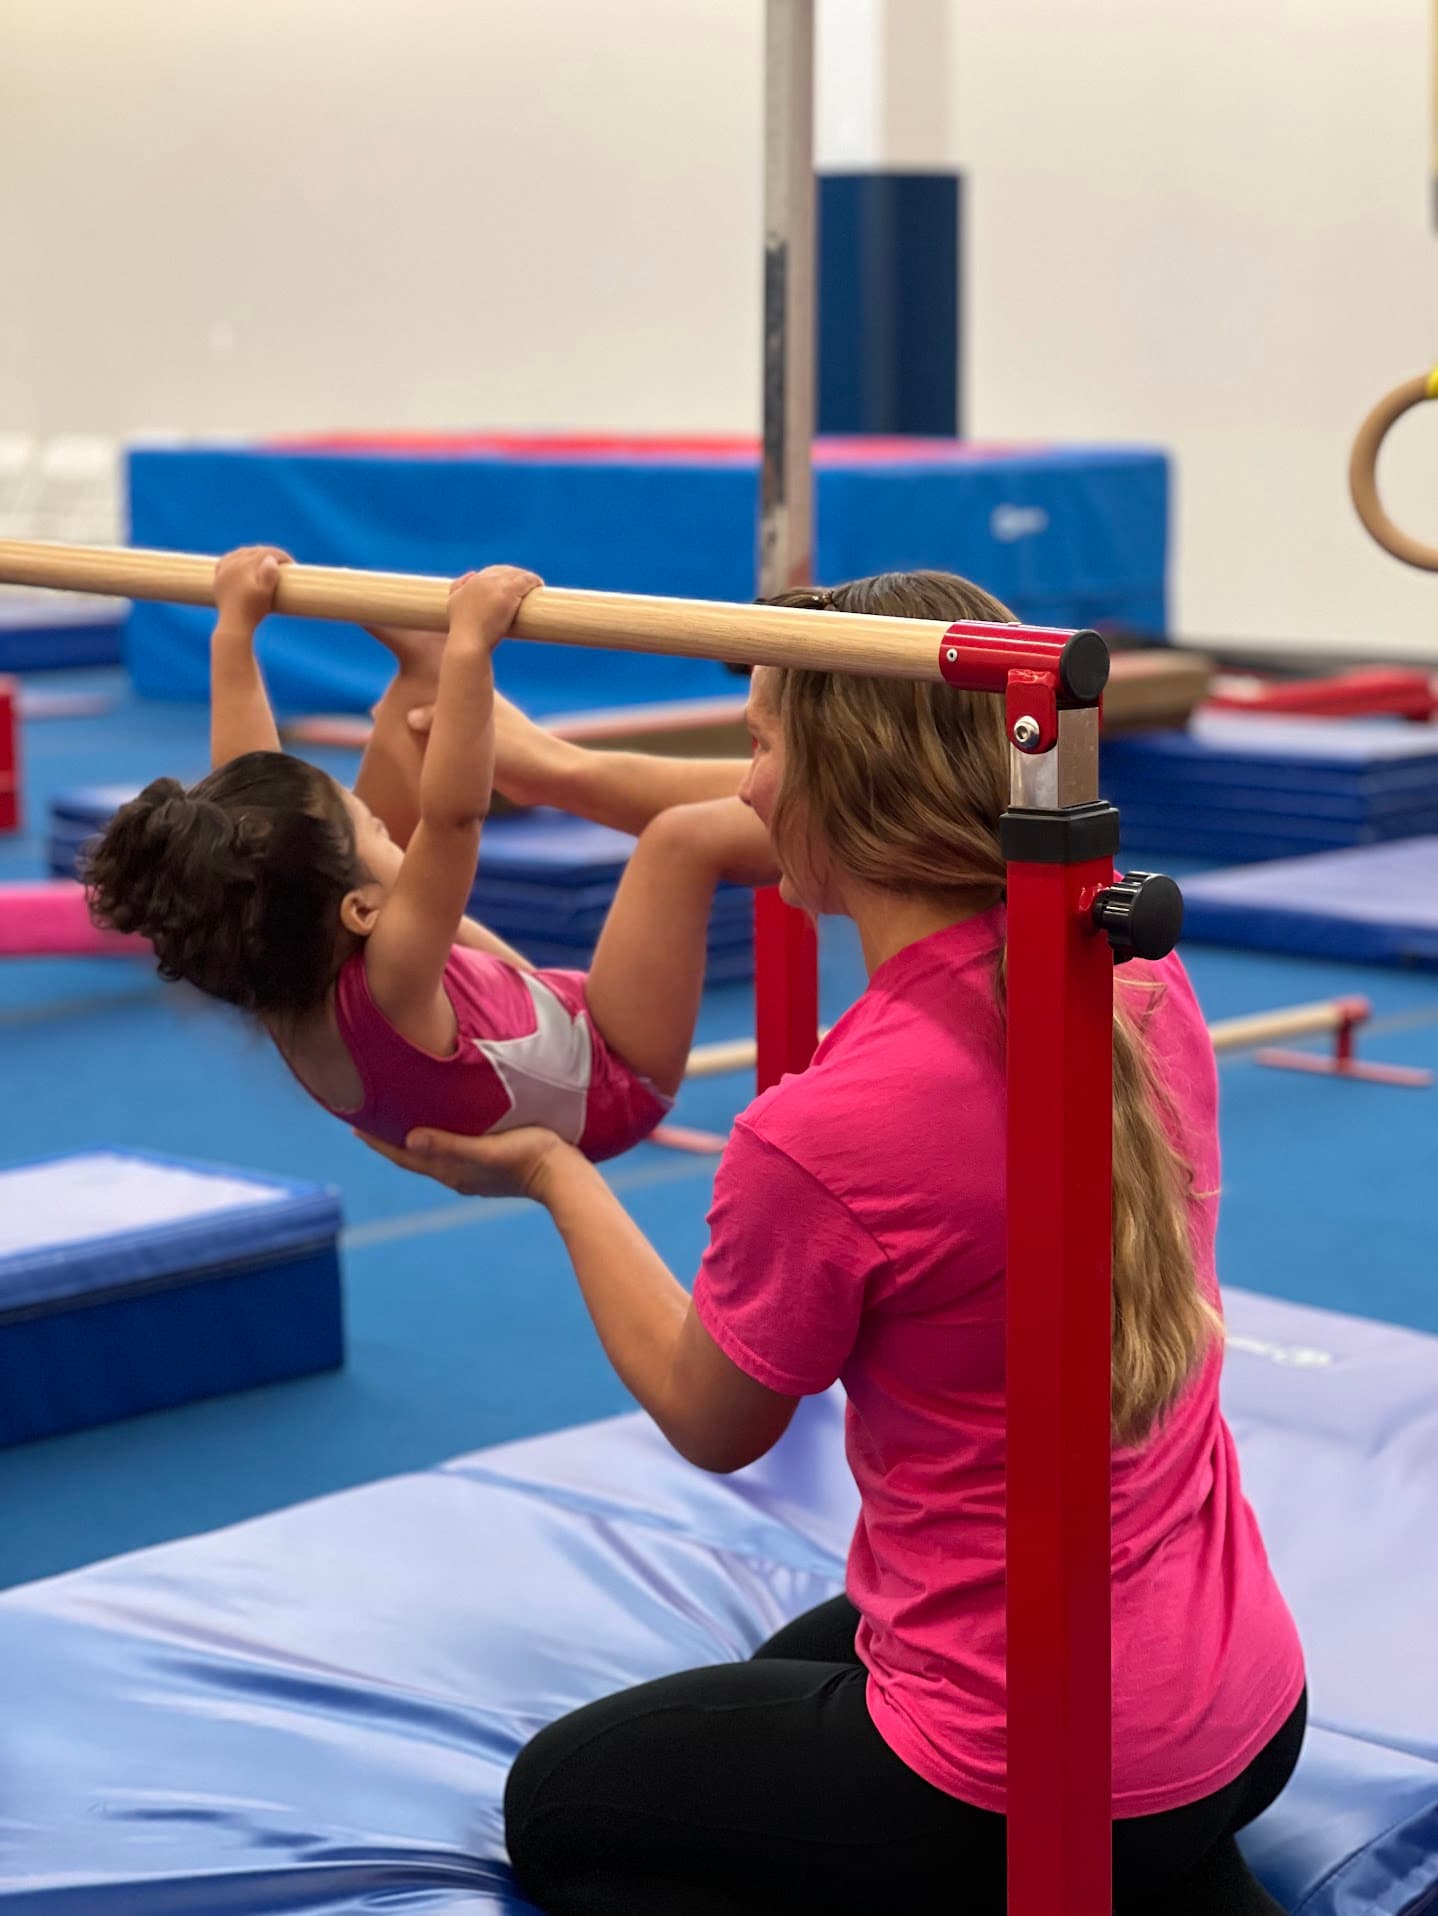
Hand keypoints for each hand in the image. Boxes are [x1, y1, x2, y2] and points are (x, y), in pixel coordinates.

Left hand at [214, 545, 291, 629]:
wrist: (234, 624)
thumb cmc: (253, 610)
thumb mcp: (266, 594)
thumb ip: (269, 575)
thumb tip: (270, 559)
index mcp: (245, 566)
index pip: (266, 553)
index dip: (281, 556)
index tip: (292, 565)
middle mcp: (233, 564)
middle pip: (254, 551)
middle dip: (270, 554)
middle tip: (283, 565)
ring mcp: (224, 570)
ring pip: (241, 553)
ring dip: (255, 554)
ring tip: (267, 563)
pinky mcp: (219, 578)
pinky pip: (227, 560)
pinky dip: (238, 558)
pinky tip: (242, 562)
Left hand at [355, 1122, 570, 1199]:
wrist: (566, 1178)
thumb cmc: (530, 1155)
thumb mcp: (488, 1148)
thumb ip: (450, 1144)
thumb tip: (410, 1139)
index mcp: (451, 1171)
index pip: (404, 1156)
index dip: (378, 1141)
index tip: (353, 1123)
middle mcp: (456, 1175)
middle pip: (412, 1156)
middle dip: (388, 1139)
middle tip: (366, 1117)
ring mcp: (472, 1174)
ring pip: (431, 1155)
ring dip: (411, 1139)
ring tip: (397, 1119)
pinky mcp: (489, 1168)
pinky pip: (450, 1152)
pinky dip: (434, 1140)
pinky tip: (440, 1128)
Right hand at [447, 565, 542, 650]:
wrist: (468, 642)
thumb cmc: (462, 631)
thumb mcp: (453, 604)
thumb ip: (457, 588)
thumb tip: (472, 574)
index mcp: (471, 583)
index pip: (490, 572)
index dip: (502, 577)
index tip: (510, 585)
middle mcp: (483, 579)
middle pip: (504, 571)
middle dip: (515, 575)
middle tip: (525, 585)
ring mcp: (496, 585)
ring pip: (516, 574)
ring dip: (527, 578)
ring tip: (536, 585)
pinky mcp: (508, 592)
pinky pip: (525, 580)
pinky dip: (533, 580)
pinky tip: (539, 585)